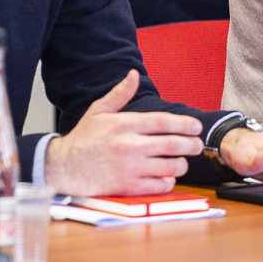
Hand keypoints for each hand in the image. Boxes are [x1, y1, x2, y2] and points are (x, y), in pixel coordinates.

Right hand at [44, 69, 203, 195]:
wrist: (64, 167)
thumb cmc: (83, 139)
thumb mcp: (99, 111)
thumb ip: (120, 94)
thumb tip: (133, 75)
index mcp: (125, 124)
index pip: (163, 122)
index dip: (184, 124)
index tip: (196, 126)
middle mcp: (129, 145)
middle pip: (172, 144)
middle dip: (191, 144)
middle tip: (198, 145)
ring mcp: (130, 167)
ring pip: (170, 166)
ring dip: (181, 164)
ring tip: (182, 162)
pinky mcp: (128, 186)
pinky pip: (159, 185)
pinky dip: (168, 182)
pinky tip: (167, 178)